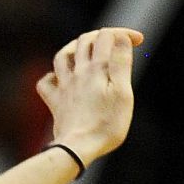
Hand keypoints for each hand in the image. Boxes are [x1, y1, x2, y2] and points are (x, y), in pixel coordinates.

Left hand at [37, 27, 141, 163]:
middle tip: (117, 42)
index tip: (138, 42)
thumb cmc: (105, 124)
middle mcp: (77, 74)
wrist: (78, 149)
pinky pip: (45, 83)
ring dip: (74, 48)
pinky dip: (52, 76)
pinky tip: (61, 78)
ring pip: (61, 56)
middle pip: (83, 41)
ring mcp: (63, 88)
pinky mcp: (55, 103)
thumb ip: (120, 64)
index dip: (123, 33)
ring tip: (86, 50)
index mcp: (96, 69)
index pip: (107, 36)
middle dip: (102, 35)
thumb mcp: (122, 92)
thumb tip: (119, 39)